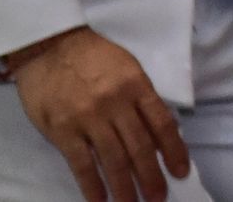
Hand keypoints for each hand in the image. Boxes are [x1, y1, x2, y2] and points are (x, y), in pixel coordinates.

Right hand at [7, 26, 190, 201]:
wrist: (51, 46)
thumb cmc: (94, 56)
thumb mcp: (128, 67)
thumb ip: (142, 99)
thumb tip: (158, 133)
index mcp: (137, 86)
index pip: (162, 124)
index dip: (174, 150)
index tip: (181, 172)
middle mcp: (116, 104)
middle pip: (139, 146)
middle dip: (151, 176)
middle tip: (159, 197)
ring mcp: (89, 118)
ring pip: (113, 159)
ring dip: (125, 186)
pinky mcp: (63, 130)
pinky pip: (81, 163)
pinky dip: (92, 185)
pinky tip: (100, 200)